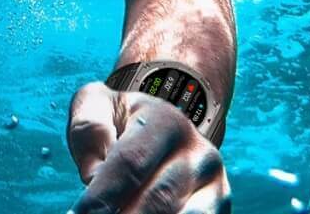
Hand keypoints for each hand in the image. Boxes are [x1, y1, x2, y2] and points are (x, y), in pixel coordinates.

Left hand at [66, 81, 230, 213]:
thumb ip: (89, 129)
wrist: (160, 125)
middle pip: (157, 200)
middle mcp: (198, 152)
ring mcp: (215, 185)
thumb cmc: (117, 121)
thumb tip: (95, 176)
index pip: (130, 164)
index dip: (102, 195)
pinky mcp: (219, 209)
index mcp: (165, 120)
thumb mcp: (96, 106)